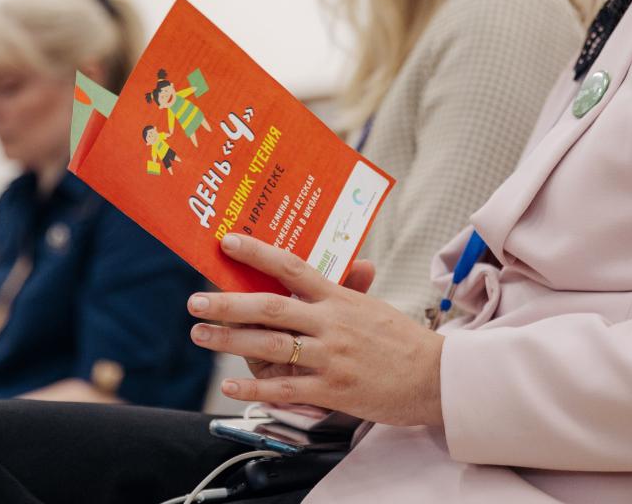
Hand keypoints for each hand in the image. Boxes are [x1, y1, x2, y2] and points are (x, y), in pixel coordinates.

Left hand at [188, 234, 444, 426]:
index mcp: (339, 299)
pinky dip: (254, 388)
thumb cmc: (402, 341)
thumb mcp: (373, 307)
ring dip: (230, 340)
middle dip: (228, 303)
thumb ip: (352, 287)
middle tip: (195, 300)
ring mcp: (330, 357)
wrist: (436, 378)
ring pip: (271, 346)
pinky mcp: (333, 390)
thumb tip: (354, 261)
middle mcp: (331, 323)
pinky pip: (285, 388)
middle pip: (271, 308)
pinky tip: (228, 385)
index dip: (257, 254)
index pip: (293, 267)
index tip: (227, 242)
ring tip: (199, 335)